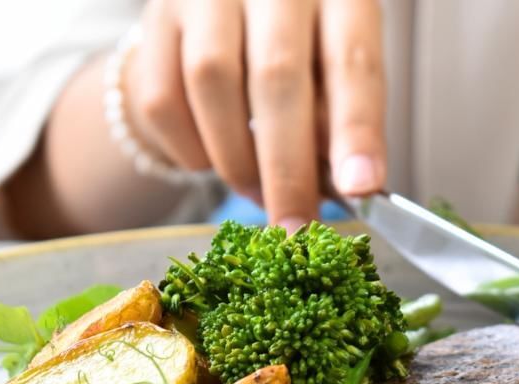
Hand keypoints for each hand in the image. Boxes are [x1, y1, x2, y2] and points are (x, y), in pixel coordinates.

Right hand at [124, 0, 385, 230]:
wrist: (223, 11)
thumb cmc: (298, 51)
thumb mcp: (335, 72)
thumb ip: (338, 119)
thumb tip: (346, 186)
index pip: (352, 63)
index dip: (355, 131)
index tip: (360, 188)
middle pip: (277, 77)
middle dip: (288, 169)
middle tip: (296, 228)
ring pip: (211, 83)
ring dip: (236, 159)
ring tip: (257, 193)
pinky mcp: (158, 16)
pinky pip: (163, 98)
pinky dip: (190, 147)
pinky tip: (212, 157)